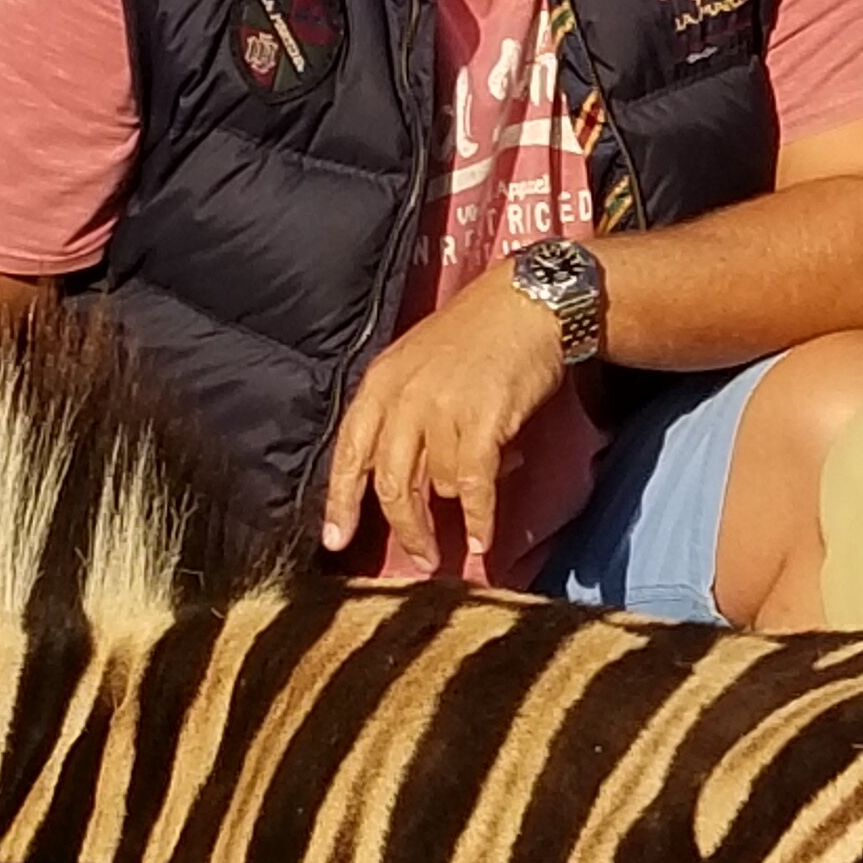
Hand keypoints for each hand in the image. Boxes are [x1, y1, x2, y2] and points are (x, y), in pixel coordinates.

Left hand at [318, 261, 573, 572]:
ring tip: (474, 514)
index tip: (335, 541)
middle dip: (406, 530)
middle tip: (421, 560)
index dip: (340, 501)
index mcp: (381, 383)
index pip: (349, 452)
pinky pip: (473, 486)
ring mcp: (443, 409)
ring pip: (439, 484)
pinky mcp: (484, 421)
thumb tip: (396, 479)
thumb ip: (399, 414)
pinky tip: (481, 541)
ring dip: (456, 507)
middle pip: (391, 483)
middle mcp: (405, 398)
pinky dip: (478, 519)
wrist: (527, 303)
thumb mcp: (417, 364)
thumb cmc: (476, 334)